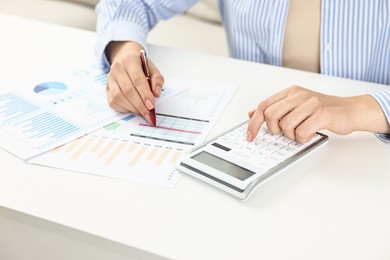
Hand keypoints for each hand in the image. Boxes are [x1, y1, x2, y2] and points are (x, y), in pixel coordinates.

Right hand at [105, 41, 163, 122]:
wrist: (125, 60)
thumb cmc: (140, 66)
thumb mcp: (152, 69)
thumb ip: (157, 80)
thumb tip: (157, 93)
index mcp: (130, 61)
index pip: (137, 79)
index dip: (145, 94)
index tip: (152, 105)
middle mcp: (117, 68)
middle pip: (128, 90)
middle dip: (140, 105)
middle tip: (149, 114)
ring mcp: (110, 79)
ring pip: (119, 97)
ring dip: (132, 108)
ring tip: (142, 112)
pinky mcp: (107, 88)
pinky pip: (113, 102)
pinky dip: (124, 108)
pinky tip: (133, 109)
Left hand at [247, 86, 389, 142]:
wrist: (349, 110)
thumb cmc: (321, 110)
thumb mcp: (296, 106)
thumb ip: (275, 109)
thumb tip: (251, 114)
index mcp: (290, 92)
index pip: (263, 106)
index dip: (253, 122)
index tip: (249, 136)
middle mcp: (299, 95)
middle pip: (271, 115)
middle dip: (274, 129)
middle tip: (284, 133)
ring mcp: (311, 103)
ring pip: (286, 126)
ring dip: (291, 135)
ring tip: (301, 131)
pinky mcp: (322, 114)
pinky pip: (302, 133)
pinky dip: (303, 139)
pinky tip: (310, 133)